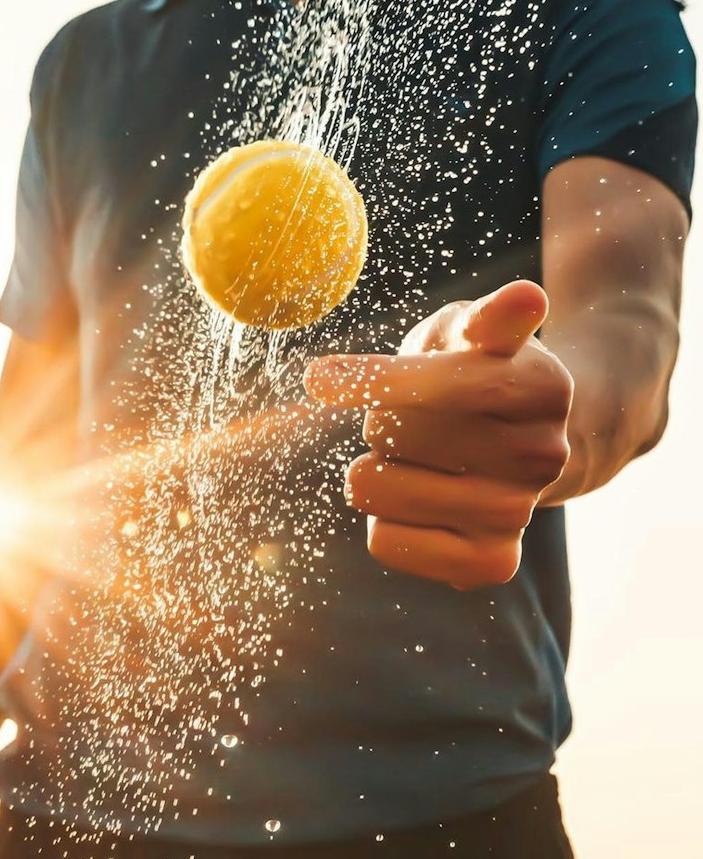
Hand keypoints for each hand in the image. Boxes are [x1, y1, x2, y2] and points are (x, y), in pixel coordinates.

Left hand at [303, 281, 572, 589]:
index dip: (378, 381)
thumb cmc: (479, 368)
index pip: (447, 384)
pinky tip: (416, 500)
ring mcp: (518, 512)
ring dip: (376, 467)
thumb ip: (483, 317)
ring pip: (374, 488)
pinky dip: (381, 519)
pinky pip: (386, 542)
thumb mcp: (473, 328)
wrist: (529, 439)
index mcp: (541, 387)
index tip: (316, 378)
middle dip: (380, 417)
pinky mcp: (491, 562)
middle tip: (414, 415)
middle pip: (393, 433)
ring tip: (418, 456)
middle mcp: (541, 455)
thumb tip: (526, 297)